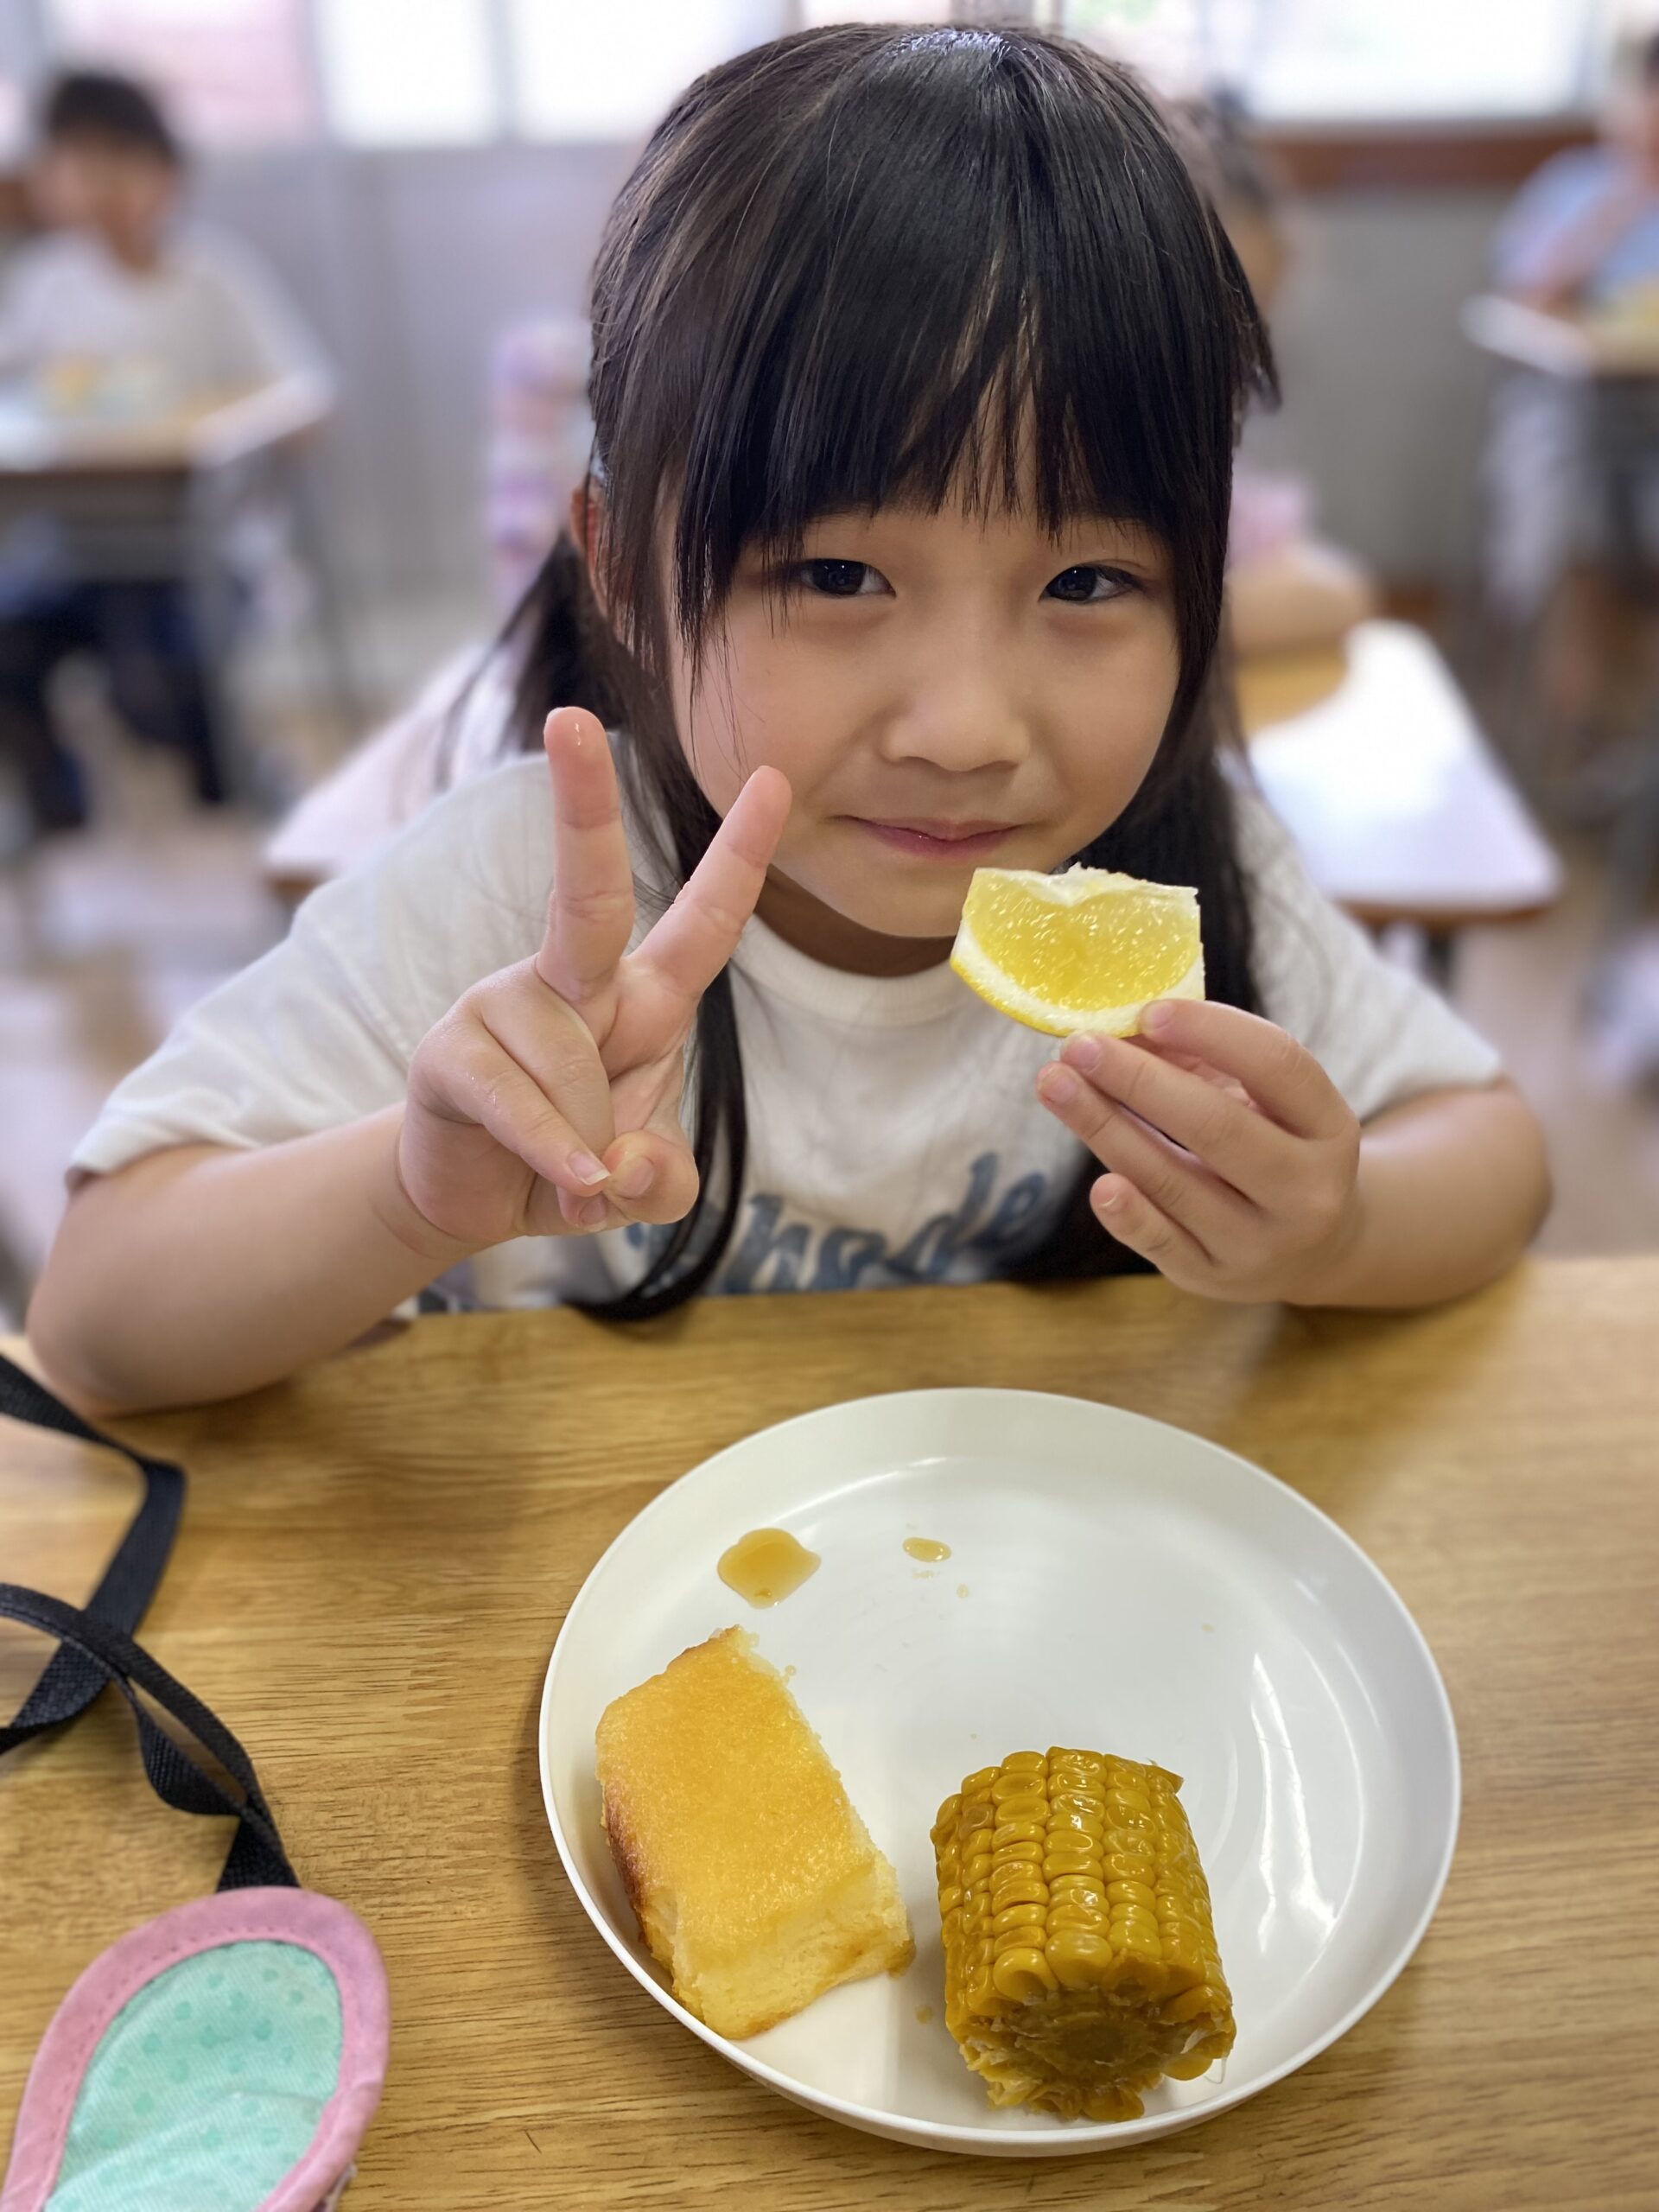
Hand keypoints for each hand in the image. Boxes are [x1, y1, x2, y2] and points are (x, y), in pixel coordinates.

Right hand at [399, 707, 789, 1250]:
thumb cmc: (577, 1164)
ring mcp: (503, 1006)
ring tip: (575, 1169)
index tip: (772, 778)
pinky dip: (550, 1154)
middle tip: (568, 717)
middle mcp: (573, 983)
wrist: (479, 1198)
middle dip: (581, 807)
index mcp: (640, 998)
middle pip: (586, 895)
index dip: (739, 857)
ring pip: (571, 1064)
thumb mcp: (646, 1183)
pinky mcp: (451, 1051)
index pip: (702, 923)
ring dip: (588, 1141)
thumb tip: (619, 1160)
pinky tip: (565, 1181)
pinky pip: (519, 1102)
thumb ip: (662, 1180)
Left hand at [1035, 999, 1362, 1303]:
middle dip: (1140, 1081)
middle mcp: (1306, 1190)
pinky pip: (1162, 1243)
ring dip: (1106, 1129)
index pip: (1278, 1065)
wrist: (1310, 1249)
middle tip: (1079, 1045)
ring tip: (1055, 1085)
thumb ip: (1202, 1061)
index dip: (1213, 1032)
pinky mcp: (1213, 1276)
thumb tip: (1124, 1032)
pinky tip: (1099, 1185)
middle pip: (1218, 1127)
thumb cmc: (1271, 1147)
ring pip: (1176, 1183)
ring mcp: (1261, 1242)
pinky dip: (1128, 1214)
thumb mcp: (1262, 1101)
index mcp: (1329, 1127)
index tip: (1148, 1011)